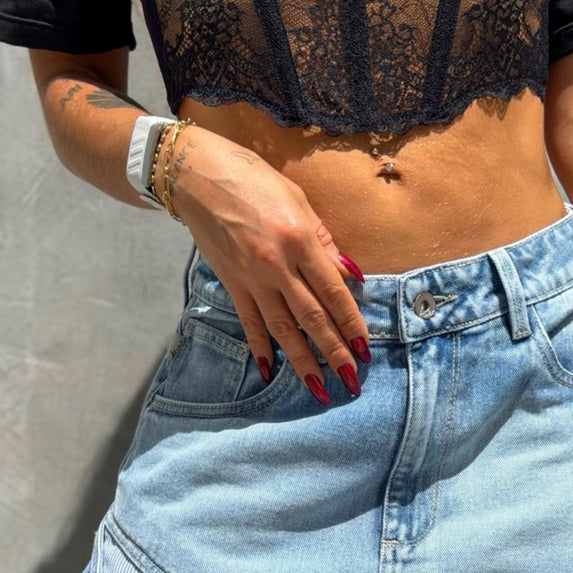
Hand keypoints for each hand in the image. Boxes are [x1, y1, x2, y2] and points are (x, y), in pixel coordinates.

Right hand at [154, 123, 369, 404]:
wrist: (197, 175)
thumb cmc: (253, 179)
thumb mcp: (297, 199)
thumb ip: (324, 240)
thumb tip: (350, 273)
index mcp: (300, 239)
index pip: (333, 292)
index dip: (351, 323)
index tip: (365, 348)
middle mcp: (277, 265)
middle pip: (311, 317)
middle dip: (334, 352)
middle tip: (351, 380)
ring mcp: (252, 278)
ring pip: (282, 329)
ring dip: (302, 361)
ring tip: (319, 388)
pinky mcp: (232, 284)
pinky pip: (249, 322)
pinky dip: (259, 348)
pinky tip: (270, 371)